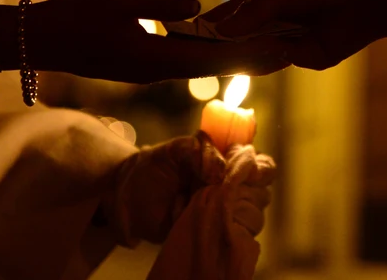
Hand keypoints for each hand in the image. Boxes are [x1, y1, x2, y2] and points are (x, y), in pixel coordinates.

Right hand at [26, 0, 289, 83]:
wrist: (37, 39)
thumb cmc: (73, 15)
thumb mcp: (118, 1)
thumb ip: (159, 6)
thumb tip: (197, 7)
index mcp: (153, 58)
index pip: (210, 59)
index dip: (246, 55)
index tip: (275, 51)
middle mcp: (155, 71)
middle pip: (211, 67)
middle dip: (248, 60)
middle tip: (285, 53)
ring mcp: (146, 71)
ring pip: (198, 67)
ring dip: (230, 60)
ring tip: (264, 51)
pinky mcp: (139, 65)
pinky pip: (182, 63)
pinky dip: (206, 56)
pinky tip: (221, 48)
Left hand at [100, 133, 274, 246]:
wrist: (124, 197)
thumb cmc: (152, 167)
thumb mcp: (175, 149)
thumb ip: (200, 152)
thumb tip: (221, 172)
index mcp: (228, 164)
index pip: (262, 167)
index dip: (262, 169)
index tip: (251, 169)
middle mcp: (230, 189)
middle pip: (262, 193)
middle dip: (247, 189)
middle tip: (221, 185)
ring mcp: (221, 214)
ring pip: (252, 218)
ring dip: (232, 208)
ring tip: (202, 199)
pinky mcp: (210, 234)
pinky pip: (230, 237)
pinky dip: (220, 227)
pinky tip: (201, 217)